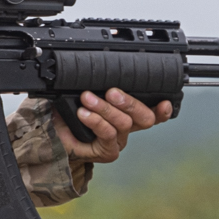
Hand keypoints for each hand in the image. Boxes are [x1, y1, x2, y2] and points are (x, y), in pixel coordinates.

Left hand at [53, 89, 171, 162]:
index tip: (164, 102)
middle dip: (129, 102)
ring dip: (105, 108)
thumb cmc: (71, 114)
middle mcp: (127, 128)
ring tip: (87, 99)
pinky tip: (84, 114)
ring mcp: (118, 140)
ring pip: (124, 123)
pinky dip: (96, 121)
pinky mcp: (108, 151)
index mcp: (128, 113)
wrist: (53, 134)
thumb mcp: (87, 94)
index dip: (163, 109)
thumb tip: (102, 66)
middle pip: (145, 117)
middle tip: (111, 92)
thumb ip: (100, 84)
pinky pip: (108, 134)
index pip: (152, 111)